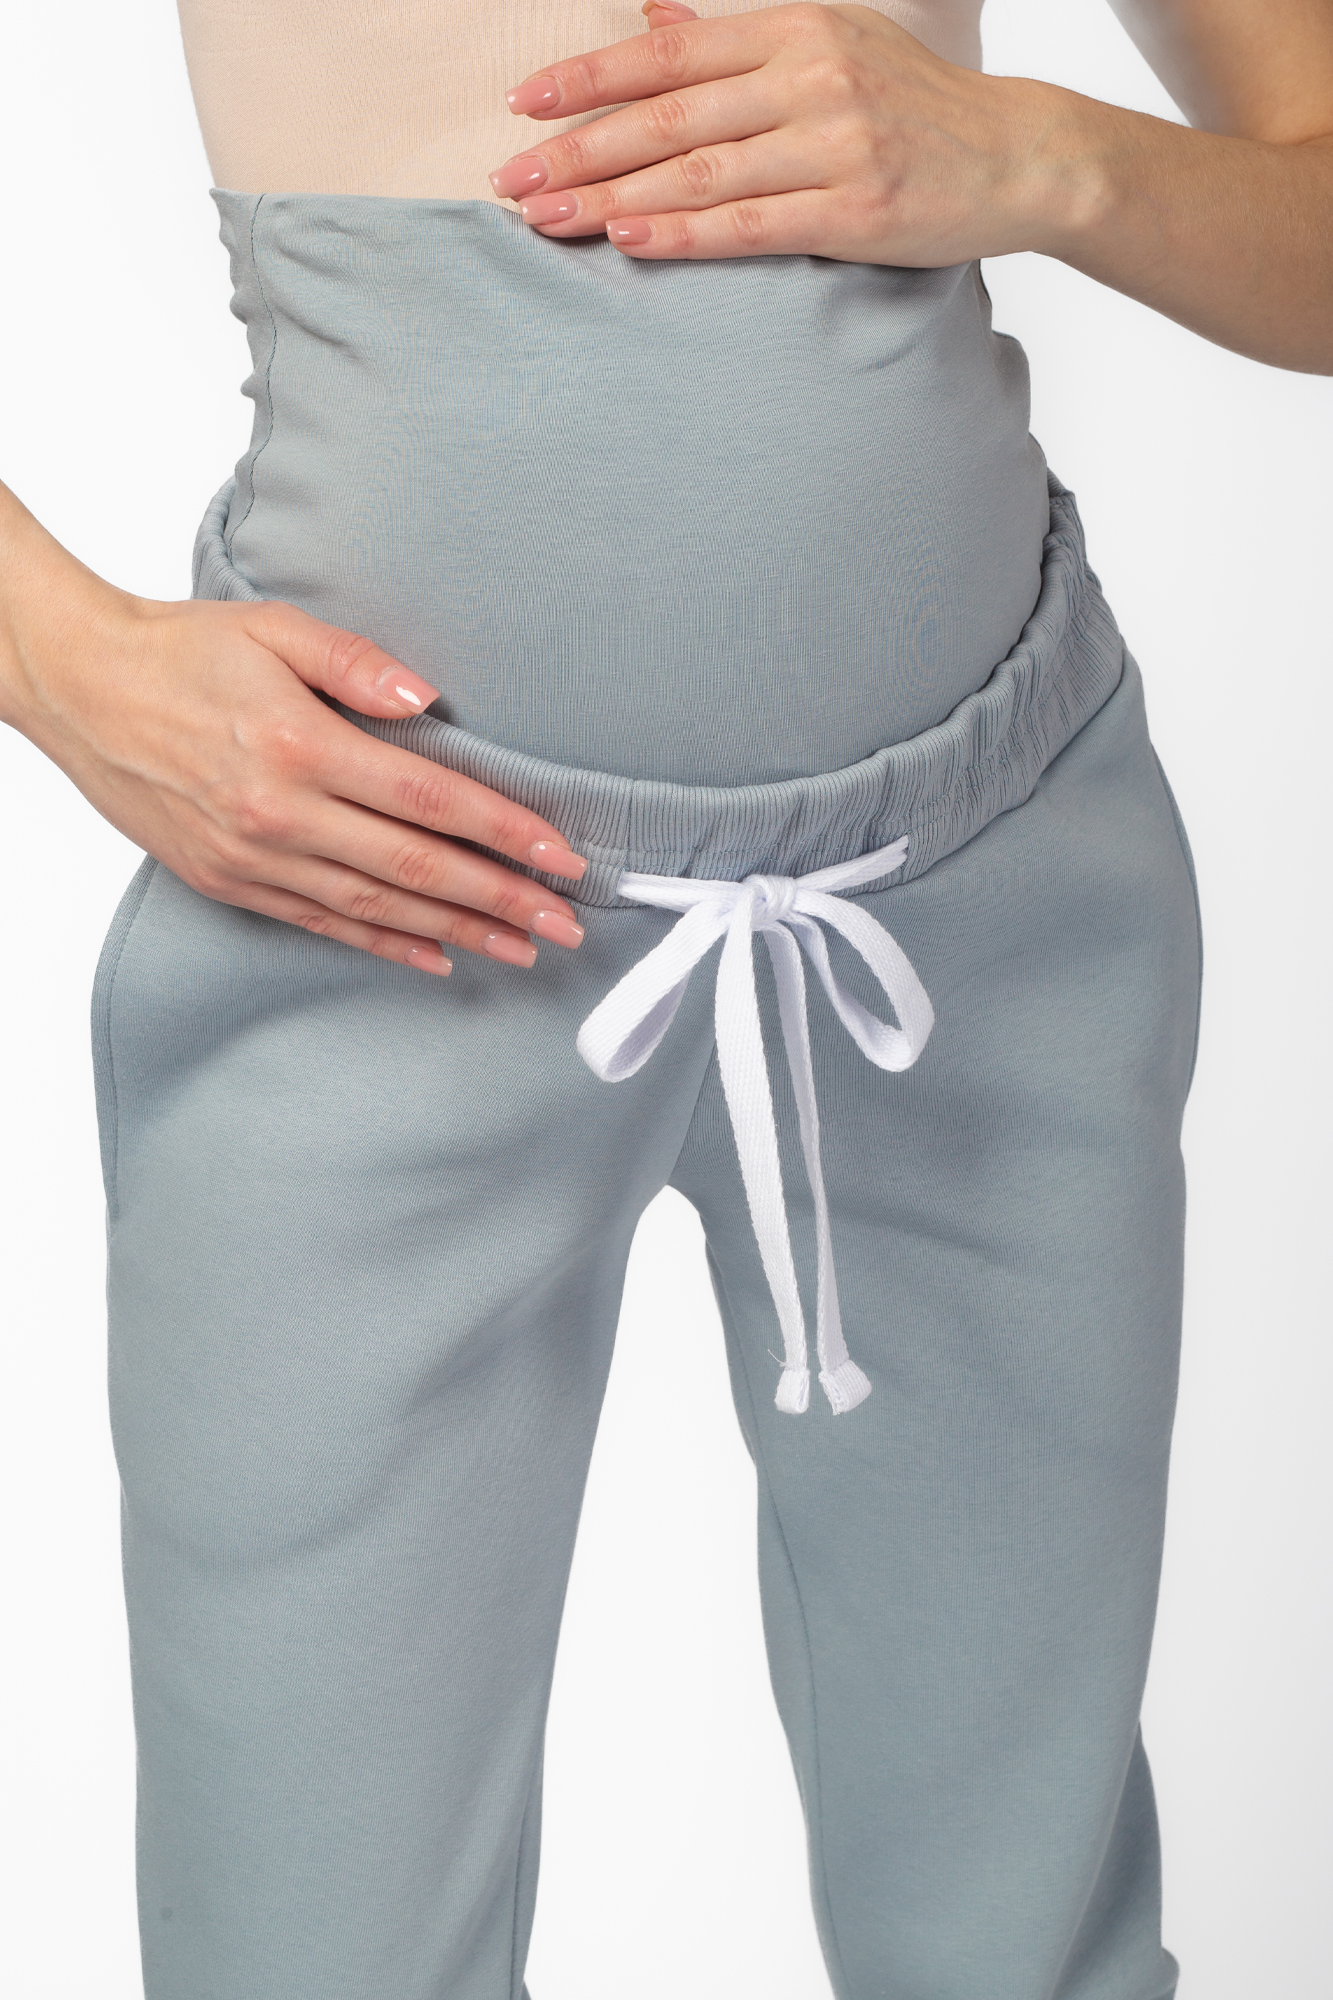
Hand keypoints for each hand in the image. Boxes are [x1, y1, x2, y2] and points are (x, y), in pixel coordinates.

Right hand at [0, 492, 587, 976]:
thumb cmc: (182, 650)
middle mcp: (281, 812)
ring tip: (522, 947)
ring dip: (459, 932)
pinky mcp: (231, 882)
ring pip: (378, 909)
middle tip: (566, 922)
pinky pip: (323, 924)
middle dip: (502, 898)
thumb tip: (431, 698)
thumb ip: (358, 663)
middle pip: (417, 868)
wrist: (81, 689)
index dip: (504, 831)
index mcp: (301, 745)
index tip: (561, 854)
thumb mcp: (274, 628)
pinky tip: (436, 956)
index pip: (429, 798)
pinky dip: (385, 945)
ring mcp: (255, 857)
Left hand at [489, 1, 1064, 264]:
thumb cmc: (915, 107)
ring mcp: (833, 144)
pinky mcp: (854, 210)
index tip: (526, 102)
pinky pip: (749, 225)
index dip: (591, 77)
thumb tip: (653, 14)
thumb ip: (738, 42)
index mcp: (794, 30)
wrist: (1017, 156)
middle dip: (578, 148)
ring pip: (697, 171)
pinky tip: (626, 239)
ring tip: (546, 220)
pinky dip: (682, 234)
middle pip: (668, 114)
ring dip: (611, 198)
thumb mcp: (831, 47)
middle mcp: (809, 78)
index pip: (669, 51)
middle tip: (510, 178)